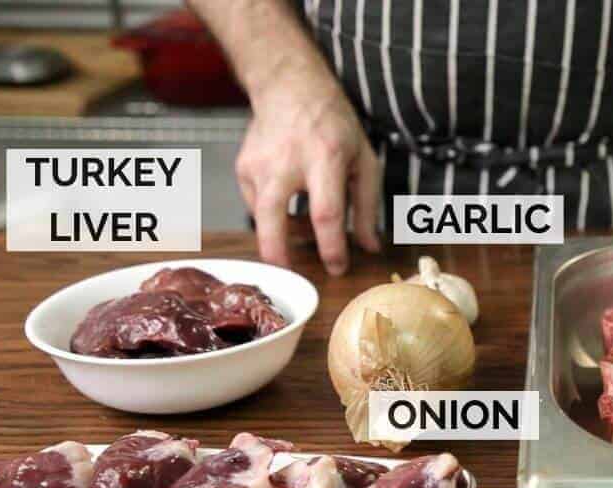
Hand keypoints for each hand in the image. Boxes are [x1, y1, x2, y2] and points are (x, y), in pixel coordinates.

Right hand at [237, 70, 381, 274]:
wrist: (290, 87)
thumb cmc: (333, 125)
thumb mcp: (364, 160)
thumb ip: (368, 207)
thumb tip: (369, 247)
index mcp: (325, 157)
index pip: (326, 212)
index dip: (331, 246)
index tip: (337, 267)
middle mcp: (287, 160)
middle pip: (272, 215)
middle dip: (279, 253)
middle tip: (291, 276)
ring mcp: (258, 163)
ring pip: (260, 215)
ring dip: (276, 237)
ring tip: (295, 243)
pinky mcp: (242, 168)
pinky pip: (256, 205)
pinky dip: (271, 215)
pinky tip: (285, 203)